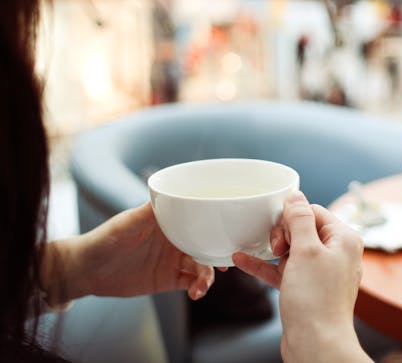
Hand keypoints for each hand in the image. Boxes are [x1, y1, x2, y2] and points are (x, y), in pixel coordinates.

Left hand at [41, 202, 216, 305]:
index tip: (228, 232)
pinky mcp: (169, 279)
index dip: (216, 225)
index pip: (200, 219)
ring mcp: (174, 259)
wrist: (86, 270)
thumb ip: (150, 211)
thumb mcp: (128, 222)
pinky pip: (192, 283)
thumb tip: (170, 195)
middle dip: (219, 253)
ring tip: (202, 286)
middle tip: (227, 264)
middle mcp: (176, 239)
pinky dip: (198, 288)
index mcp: (171, 220)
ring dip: (208, 275)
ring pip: (203, 266)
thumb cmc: (105, 238)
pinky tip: (196, 293)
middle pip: (207, 243)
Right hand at [233, 191, 371, 362]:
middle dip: (282, 234)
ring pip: (292, 250)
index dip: (293, 217)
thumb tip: (296, 195)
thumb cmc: (316, 301)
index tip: (279, 229)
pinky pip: (284, 270)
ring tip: (255, 249)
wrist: (316, 345)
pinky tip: (242, 260)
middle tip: (276, 248)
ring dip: (271, 249)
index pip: (315, 211)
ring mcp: (321, 273)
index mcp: (344, 239)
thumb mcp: (306, 250)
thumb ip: (300, 219)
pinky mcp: (306, 290)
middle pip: (303, 228)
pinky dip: (266, 266)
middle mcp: (336, 254)